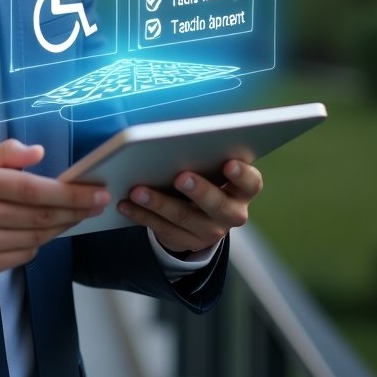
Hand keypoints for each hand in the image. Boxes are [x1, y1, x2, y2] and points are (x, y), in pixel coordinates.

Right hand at [0, 139, 109, 283]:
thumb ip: (4, 153)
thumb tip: (38, 153)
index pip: (31, 187)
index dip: (67, 192)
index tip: (93, 191)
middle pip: (39, 214)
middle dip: (75, 209)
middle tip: (97, 203)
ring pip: (36, 235)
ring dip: (62, 226)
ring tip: (76, 215)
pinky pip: (25, 254)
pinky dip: (39, 242)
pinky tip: (44, 232)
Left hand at [115, 159, 262, 255]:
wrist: (200, 218)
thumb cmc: (206, 179)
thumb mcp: (212, 170)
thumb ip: (204, 158)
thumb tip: (176, 135)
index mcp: (242, 190)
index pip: (251, 183)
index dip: (242, 175)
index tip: (229, 163)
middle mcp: (231, 213)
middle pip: (218, 205)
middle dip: (198, 190)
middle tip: (180, 177)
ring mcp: (209, 231)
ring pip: (184, 218)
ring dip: (159, 203)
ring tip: (137, 191)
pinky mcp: (186, 241)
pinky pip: (161, 229)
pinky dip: (141, 215)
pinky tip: (124, 204)